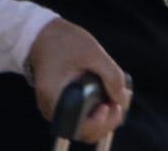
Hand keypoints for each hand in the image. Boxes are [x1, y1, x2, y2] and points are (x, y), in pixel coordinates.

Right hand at [26, 17, 127, 142]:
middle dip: (106, 122)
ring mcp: (55, 108)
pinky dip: (95, 112)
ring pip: (82, 126)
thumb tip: (123, 99)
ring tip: (115, 99)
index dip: (98, 123)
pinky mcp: (61, 104)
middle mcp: (52, 108)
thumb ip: (111, 76)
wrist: (44, 36)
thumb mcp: (93, 53)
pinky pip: (80, 117)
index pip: (77, 126)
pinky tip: (107, 99)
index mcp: (55, 96)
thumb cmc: (65, 42)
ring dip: (103, 118)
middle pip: (82, 131)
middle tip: (118, 104)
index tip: (109, 106)